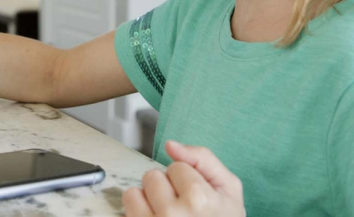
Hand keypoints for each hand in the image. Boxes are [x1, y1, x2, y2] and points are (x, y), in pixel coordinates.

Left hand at [122, 140, 245, 216]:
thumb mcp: (229, 190)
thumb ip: (203, 159)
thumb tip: (170, 145)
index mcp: (198, 200)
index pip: (176, 166)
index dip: (187, 179)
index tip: (197, 198)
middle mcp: (171, 216)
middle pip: (151, 176)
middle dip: (165, 188)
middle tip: (181, 208)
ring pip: (133, 194)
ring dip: (147, 202)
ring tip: (166, 216)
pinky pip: (125, 213)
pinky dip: (137, 216)